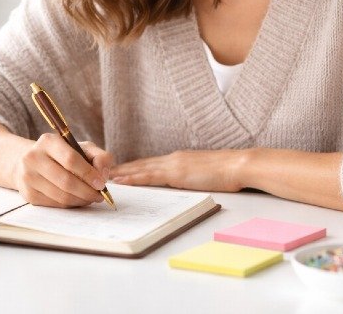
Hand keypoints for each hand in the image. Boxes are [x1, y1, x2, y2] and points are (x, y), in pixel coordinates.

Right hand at [11, 133, 113, 207]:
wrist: (33, 162)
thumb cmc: (63, 155)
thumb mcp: (82, 148)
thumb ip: (99, 157)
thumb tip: (102, 175)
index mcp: (48, 141)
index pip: (70, 159)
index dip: (88, 174)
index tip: (101, 184)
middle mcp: (33, 158)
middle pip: (66, 181)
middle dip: (87, 191)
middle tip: (99, 195)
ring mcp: (28, 177)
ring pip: (61, 196)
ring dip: (81, 200)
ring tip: (90, 197)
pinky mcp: (28, 194)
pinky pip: (55, 204)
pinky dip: (70, 204)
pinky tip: (77, 199)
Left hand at [109, 150, 248, 191]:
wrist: (238, 165)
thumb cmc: (228, 171)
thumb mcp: (205, 173)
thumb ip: (192, 175)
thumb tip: (185, 182)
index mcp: (180, 159)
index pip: (151, 164)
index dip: (135, 167)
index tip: (120, 169)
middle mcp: (173, 159)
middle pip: (142, 164)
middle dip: (123, 169)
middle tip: (104, 172)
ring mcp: (173, 164)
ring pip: (141, 169)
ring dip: (123, 173)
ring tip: (106, 176)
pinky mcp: (176, 173)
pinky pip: (149, 176)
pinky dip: (133, 178)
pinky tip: (122, 181)